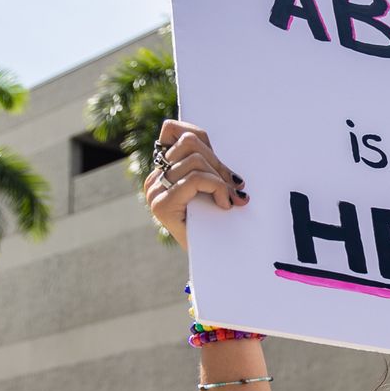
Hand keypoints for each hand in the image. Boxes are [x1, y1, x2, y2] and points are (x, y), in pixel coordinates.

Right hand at [142, 120, 248, 249]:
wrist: (212, 260)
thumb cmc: (214, 223)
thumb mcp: (212, 187)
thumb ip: (210, 167)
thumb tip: (224, 149)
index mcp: (162, 169)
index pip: (174, 130)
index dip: (202, 138)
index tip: (219, 161)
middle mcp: (154, 178)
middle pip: (189, 143)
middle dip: (219, 163)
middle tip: (236, 187)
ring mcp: (155, 191)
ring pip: (194, 159)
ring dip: (220, 179)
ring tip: (230, 199)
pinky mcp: (162, 204)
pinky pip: (195, 180)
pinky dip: (217, 189)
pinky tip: (225, 205)